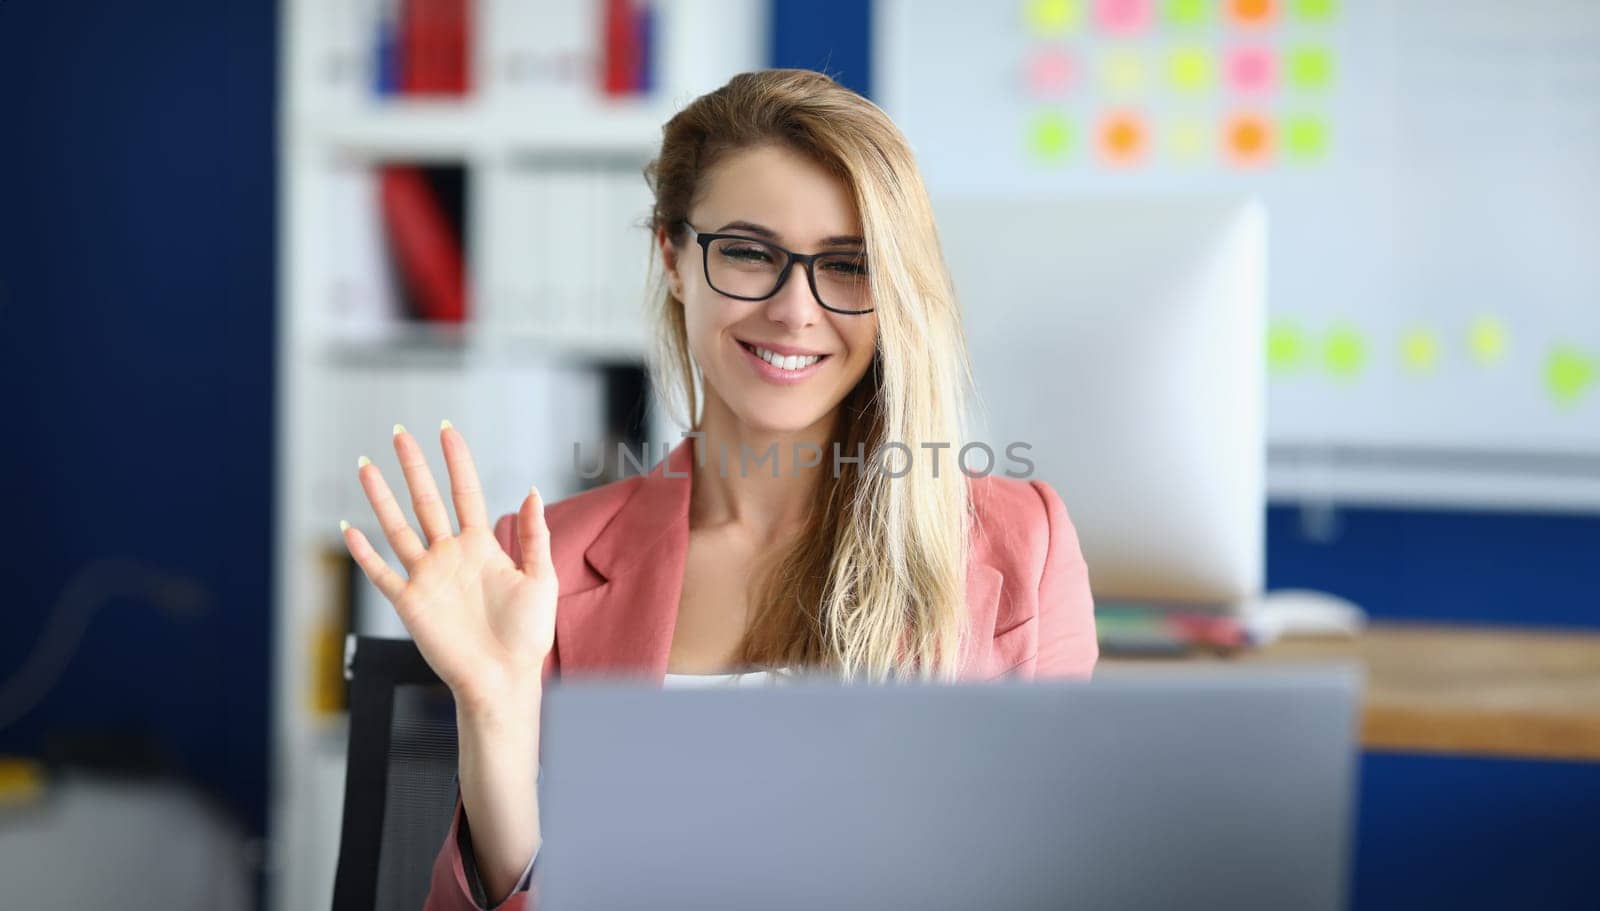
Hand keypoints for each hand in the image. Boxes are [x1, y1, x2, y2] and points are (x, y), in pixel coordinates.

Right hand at [340, 421, 556, 714]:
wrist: (504, 679)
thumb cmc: (527, 636)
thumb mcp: (541, 579)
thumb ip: (535, 536)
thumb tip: (531, 491)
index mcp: (482, 546)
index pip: (466, 493)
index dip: (457, 461)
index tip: (447, 431)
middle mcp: (450, 556)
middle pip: (427, 500)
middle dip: (413, 467)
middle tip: (399, 433)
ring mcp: (427, 577)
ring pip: (397, 527)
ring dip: (381, 497)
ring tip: (365, 466)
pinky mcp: (410, 602)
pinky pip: (381, 572)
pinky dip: (363, 551)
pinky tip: (349, 528)